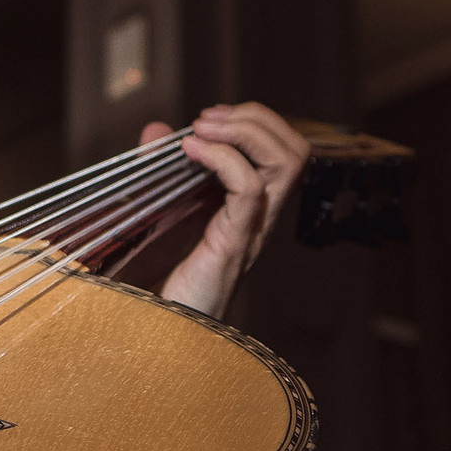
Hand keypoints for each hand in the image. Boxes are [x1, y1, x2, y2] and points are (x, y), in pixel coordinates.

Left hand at [146, 102, 308, 317]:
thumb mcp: (160, 210)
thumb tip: (156, 130)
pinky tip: (189, 152)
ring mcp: (252, 229)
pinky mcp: (233, 242)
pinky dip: (222, 158)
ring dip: (246, 131)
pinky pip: (250, 189)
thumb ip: (160, 169)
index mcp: (251, 207)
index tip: (208, 118)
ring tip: (203, 129)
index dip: (254, 122)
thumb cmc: (162, 277)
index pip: (284, 151)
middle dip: (255, 119)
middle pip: (295, 150)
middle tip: (208, 119)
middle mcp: (261, 216)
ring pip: (287, 163)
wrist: (160, 333)